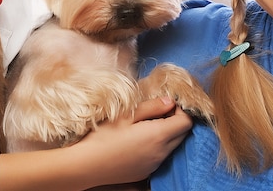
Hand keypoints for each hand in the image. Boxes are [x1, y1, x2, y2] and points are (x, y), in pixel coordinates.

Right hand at [76, 96, 191, 187]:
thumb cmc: (103, 136)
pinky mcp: (146, 172)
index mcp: (158, 135)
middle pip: (182, 134)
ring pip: (172, 146)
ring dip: (168, 133)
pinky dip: (158, 146)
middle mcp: (161, 153)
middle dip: (176, 120)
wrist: (86, 166)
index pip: (186, 122)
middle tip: (158, 111)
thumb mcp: (126, 115)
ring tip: (147, 124)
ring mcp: (154, 165)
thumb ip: (152, 107)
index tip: (168, 103)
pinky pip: (161, 156)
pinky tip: (140, 140)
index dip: (181, 110)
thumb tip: (170, 101)